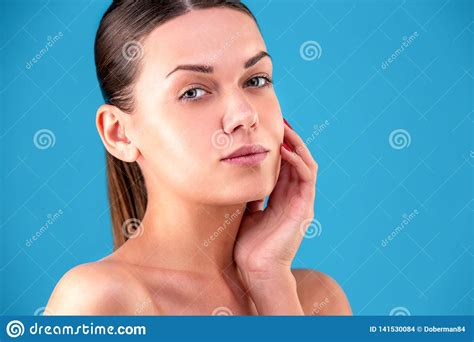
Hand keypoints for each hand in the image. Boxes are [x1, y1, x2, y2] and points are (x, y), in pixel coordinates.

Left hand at [234, 119, 317, 280]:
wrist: (256, 270)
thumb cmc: (249, 246)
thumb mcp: (246, 213)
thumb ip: (249, 196)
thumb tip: (240, 178)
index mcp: (280, 199)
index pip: (283, 166)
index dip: (277, 147)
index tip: (264, 130)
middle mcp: (293, 197)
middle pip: (296, 160)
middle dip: (288, 139)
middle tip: (276, 121)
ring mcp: (301, 202)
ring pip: (305, 164)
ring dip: (296, 144)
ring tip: (284, 127)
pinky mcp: (304, 206)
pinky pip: (307, 176)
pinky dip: (298, 160)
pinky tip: (285, 149)